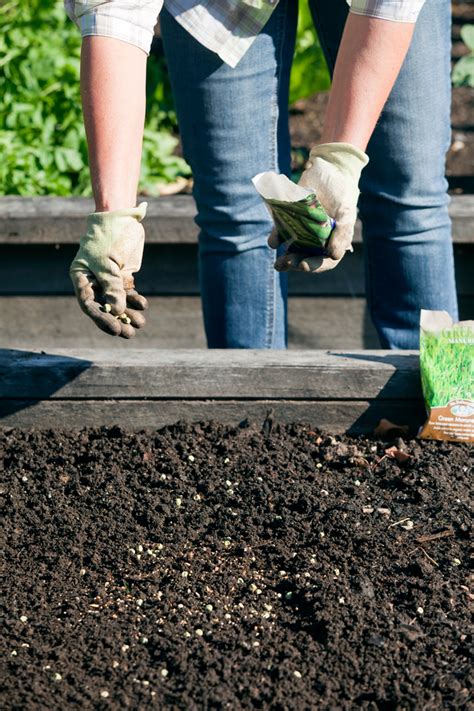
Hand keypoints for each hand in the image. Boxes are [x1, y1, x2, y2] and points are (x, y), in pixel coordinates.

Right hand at [70, 202, 147, 337]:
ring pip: (117, 302)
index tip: (116, 328)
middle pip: (103, 306)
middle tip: (130, 334)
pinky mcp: (121, 275)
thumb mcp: (108, 263)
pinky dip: (135, 300)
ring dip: (128, 313)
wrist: (121, 217)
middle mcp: (92, 280)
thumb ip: (113, 287)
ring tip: (140, 324)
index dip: (102, 318)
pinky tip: (144, 306)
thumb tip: (118, 311)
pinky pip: (127, 292)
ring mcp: (107, 278)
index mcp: (81, 277)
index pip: (88, 304)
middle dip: (117, 321)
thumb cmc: (109, 236)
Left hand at [269, 143, 367, 272]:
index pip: (325, 261)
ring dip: (284, 256)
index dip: (314, 266)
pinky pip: (282, 232)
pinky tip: (273, 240)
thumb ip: (342, 233)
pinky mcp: (291, 219)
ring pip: (292, 249)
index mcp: (334, 240)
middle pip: (306, 257)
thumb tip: (334, 256)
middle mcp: (318, 239)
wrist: (328, 167)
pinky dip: (277, 237)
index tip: (303, 264)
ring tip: (278, 261)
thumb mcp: (346, 211)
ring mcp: (303, 230)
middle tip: (284, 263)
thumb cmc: (342, 190)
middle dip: (295, 262)